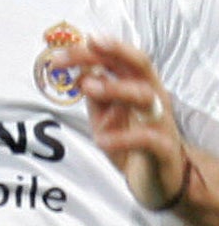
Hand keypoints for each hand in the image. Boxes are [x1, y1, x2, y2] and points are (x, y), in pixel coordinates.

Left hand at [55, 37, 187, 208]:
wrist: (158, 178)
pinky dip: (124, 138)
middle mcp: (154, 97)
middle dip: (114, 51)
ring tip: (87, 88)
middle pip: (140, 65)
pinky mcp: (164, 150)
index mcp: (138, 85)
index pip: (120, 58)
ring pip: (146, 95)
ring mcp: (160, 122)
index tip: (61, 52)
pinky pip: (148, 139)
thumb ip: (95, 92)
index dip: (94, 50)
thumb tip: (79, 70)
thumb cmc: (130, 139)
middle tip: (86, 46)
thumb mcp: (106, 114)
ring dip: (116, 88)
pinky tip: (101, 140)